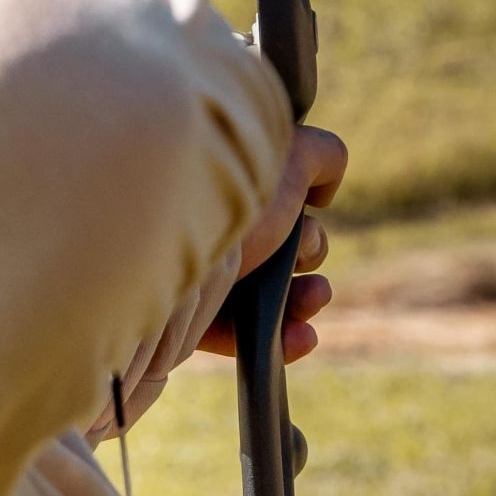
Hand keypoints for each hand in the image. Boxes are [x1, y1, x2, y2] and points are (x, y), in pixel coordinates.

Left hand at [198, 124, 345, 363]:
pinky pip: (248, 337)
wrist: (171, 265)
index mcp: (226, 186)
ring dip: (306, 300)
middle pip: (279, 248)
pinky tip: (300, 336)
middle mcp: (213, 228)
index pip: (278, 198)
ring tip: (310, 300)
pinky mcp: (194, 324)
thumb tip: (324, 192)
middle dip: (309, 254)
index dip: (304, 208)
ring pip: (269, 295)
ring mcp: (202, 277)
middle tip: (298, 255)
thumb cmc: (234, 204)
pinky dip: (283, 339)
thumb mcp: (292, 157)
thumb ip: (323, 156)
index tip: (311, 208)